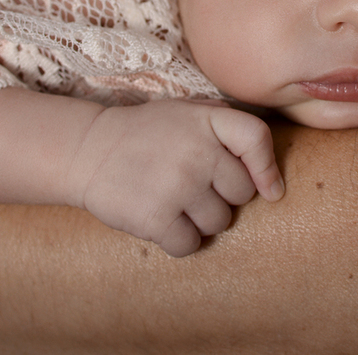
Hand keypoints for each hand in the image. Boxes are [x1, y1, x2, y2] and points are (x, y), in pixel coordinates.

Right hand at [67, 99, 283, 256]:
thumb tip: (269, 176)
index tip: (269, 190)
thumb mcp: (185, 112)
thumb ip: (225, 126)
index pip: (257, 140)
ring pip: (219, 223)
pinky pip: (190, 245)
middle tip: (191, 186)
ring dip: (200, 220)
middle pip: (242, 193)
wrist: (87, 150)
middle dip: (223, 196)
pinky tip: (161, 220)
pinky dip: (179, 240)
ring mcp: (178, 185)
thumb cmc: (145, 134)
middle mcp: (198, 151)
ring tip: (172, 200)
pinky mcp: (157, 218)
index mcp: (207, 120)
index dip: (267, 168)